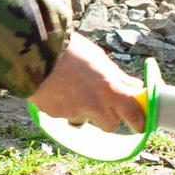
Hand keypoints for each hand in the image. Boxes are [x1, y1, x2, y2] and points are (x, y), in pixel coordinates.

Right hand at [29, 33, 148, 131]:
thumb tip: (135, 86)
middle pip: (110, 125)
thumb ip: (118, 77)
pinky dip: (65, 106)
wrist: (33, 51)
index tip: (140, 122)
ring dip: (84, 110)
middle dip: (109, 116)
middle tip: (104, 102)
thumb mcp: (99, 59)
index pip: (133, 115)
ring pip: (85, 120)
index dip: (139, 121)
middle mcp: (94, 105)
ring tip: (73, 88)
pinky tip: (58, 88)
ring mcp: (73, 112)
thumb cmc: (70, 50)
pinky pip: (65, 115)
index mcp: (109, 89)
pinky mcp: (54, 114)